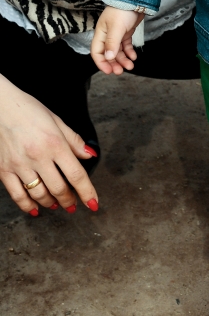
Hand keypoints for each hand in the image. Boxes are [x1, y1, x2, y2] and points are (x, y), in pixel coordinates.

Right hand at [0, 75, 98, 214]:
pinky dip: (27, 206)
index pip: (76, 175)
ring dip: (51, 203)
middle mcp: (38, 156)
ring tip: (56, 204)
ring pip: (39, 194)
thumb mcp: (57, 121)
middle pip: (59, 189)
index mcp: (55, 143)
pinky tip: (35, 209)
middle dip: (69, 200)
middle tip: (73, 204)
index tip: (93, 204)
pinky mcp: (4, 170)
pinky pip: (17, 195)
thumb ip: (74, 140)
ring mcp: (20, 165)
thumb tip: (90, 155)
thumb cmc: (29, 110)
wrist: (1, 106)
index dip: (87, 192)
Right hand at [91, 7, 143, 74]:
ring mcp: (117, 34)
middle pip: (108, 54)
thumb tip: (108, 57)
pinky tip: (133, 56)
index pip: (97, 52)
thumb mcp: (116, 28)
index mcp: (100, 34)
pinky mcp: (126, 32)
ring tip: (130, 66)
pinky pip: (126, 45)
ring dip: (123, 59)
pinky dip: (129, 51)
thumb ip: (112, 43)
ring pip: (118, 51)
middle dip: (114, 63)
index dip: (101, 63)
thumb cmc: (122, 10)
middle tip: (120, 71)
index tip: (109, 71)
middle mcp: (107, 35)